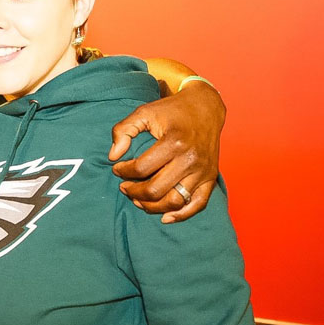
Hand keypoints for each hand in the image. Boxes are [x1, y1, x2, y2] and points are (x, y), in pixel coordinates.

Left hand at [109, 81, 223, 222]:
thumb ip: (124, 130)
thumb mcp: (144, 112)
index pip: (141, 168)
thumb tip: (113, 156)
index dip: (123, 171)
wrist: (205, 107)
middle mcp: (190, 159)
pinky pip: (198, 204)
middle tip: (124, 188)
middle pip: (156, 189)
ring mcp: (202, 171)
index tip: (117, 168)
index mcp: (174, 142)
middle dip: (134, 193)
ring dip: (153, 207)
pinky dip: (181, 215)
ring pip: (175, 201)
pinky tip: (165, 217)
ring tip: (138, 200)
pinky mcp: (210, 177)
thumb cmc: (171, 110)